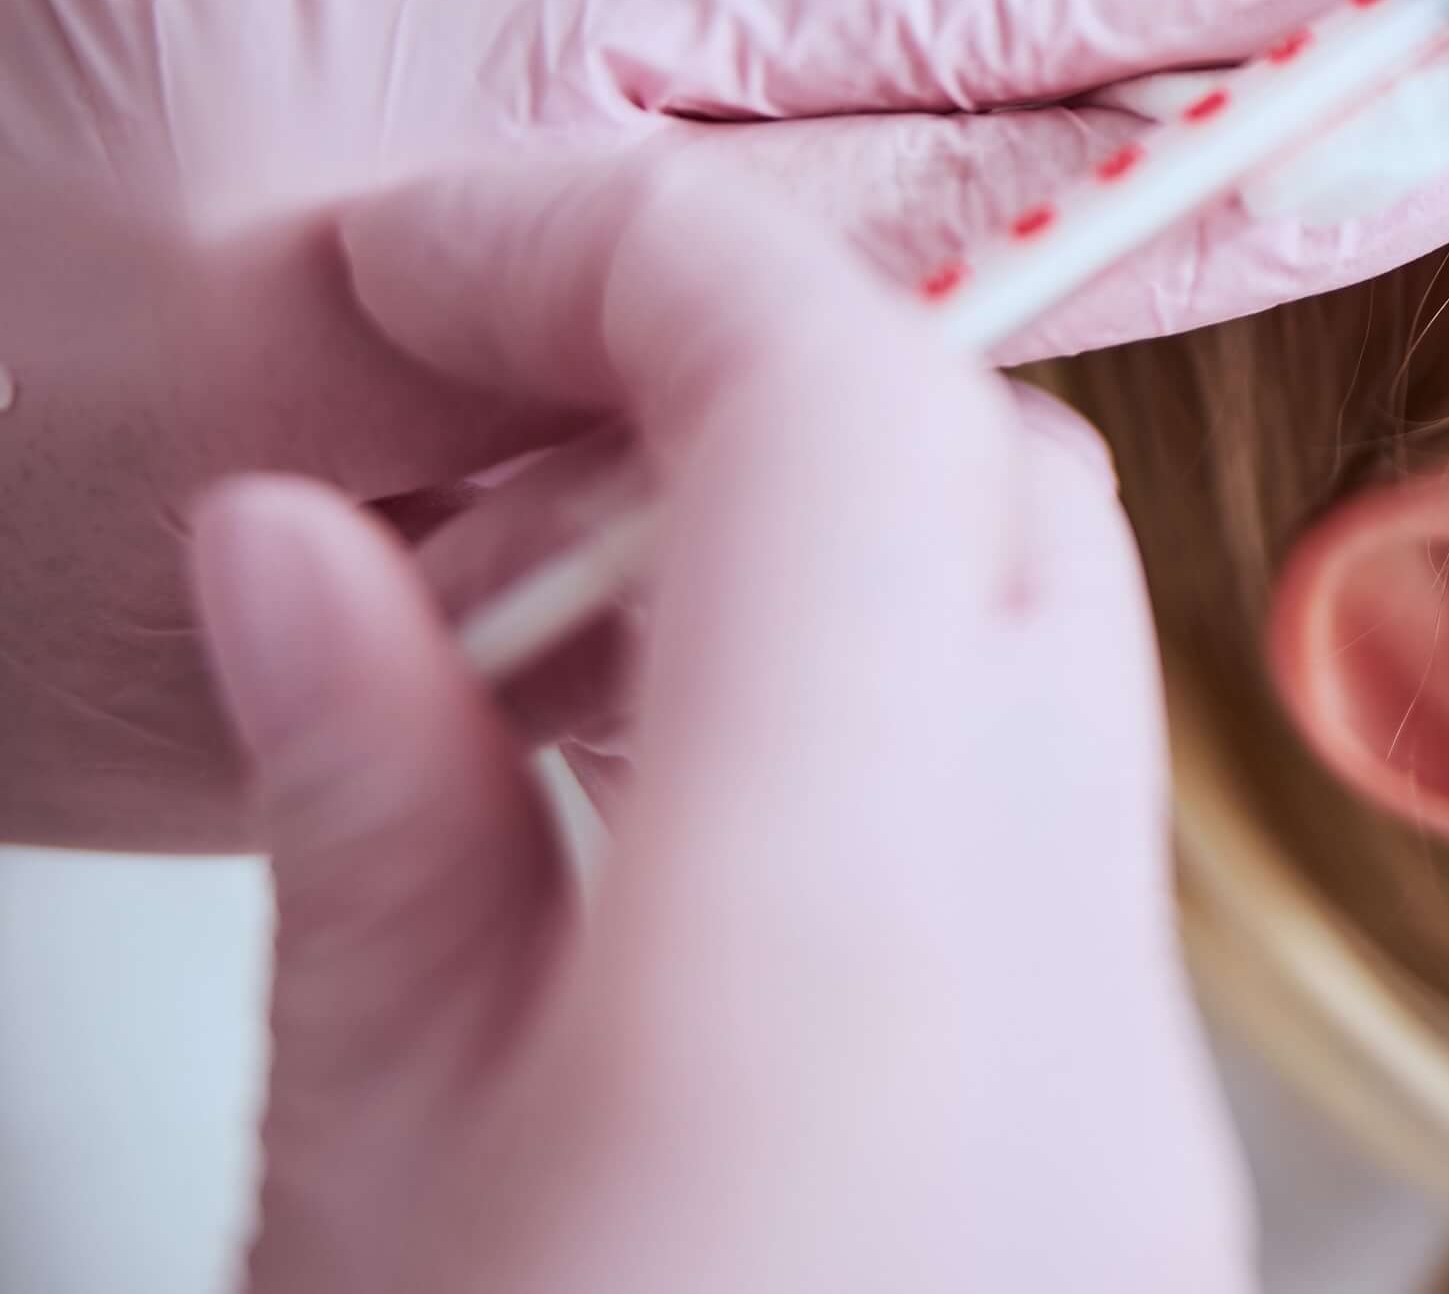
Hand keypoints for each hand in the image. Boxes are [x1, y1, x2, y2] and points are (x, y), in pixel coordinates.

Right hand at [195, 158, 1249, 1293]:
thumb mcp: (365, 1191)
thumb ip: (367, 826)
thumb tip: (302, 555)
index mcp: (845, 928)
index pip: (845, 398)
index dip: (630, 258)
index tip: (436, 268)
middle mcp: (1069, 970)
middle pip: (996, 479)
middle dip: (738, 390)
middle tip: (485, 459)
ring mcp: (1146, 1075)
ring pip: (1057, 644)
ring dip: (818, 566)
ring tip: (534, 666)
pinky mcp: (1144, 1158)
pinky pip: (1062, 832)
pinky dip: (893, 736)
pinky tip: (672, 828)